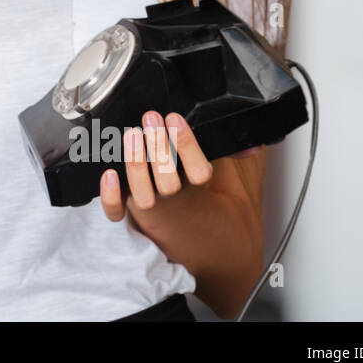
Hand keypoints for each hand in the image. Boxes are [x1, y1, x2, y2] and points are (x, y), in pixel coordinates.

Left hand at [99, 111, 261, 224]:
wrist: (198, 242)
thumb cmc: (203, 197)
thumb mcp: (222, 174)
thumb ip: (231, 154)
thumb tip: (253, 143)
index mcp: (197, 188)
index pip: (198, 172)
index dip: (187, 145)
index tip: (175, 119)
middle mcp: (173, 199)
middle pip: (168, 182)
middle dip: (159, 148)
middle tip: (151, 120)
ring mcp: (150, 208)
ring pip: (143, 195)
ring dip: (136, 165)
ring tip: (132, 136)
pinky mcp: (128, 213)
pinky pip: (116, 213)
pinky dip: (110, 197)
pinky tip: (109, 175)